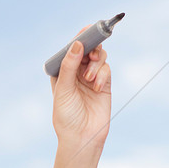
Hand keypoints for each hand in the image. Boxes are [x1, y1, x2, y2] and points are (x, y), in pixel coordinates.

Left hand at [49, 24, 110, 155]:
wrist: (81, 138)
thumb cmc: (66, 116)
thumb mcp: (63, 90)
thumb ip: (69, 66)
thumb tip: (77, 44)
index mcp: (62, 71)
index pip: (71, 49)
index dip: (79, 38)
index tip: (87, 29)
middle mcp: (76, 71)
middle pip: (88, 48)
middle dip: (92, 47)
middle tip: (93, 53)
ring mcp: (91, 77)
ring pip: (99, 56)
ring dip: (96, 63)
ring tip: (88, 78)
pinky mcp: (103, 84)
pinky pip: (106, 69)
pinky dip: (102, 74)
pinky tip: (95, 87)